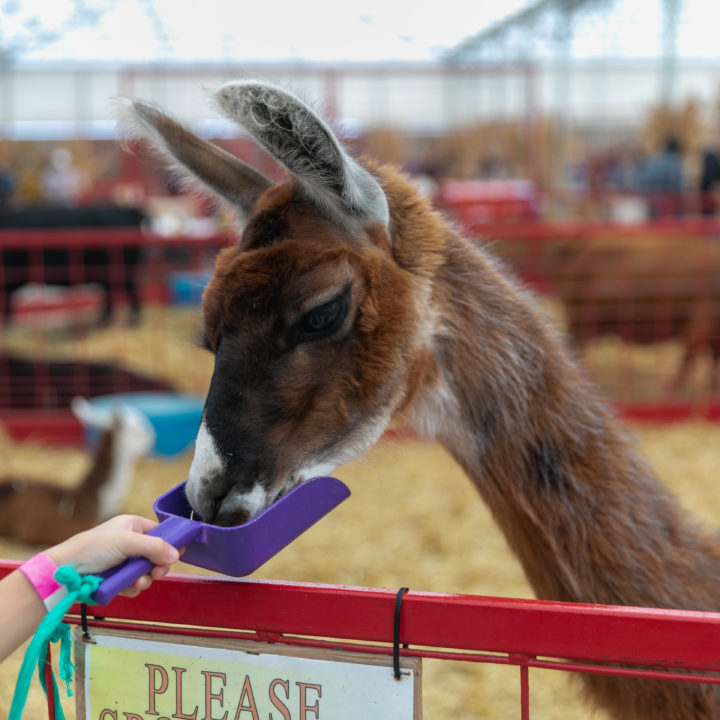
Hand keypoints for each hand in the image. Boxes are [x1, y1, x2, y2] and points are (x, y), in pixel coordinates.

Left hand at [45, 515, 180, 597]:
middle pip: (157, 555)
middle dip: (158, 565)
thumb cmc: (90, 549)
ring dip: (146, 579)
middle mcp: (130, 543)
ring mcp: (123, 562)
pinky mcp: (117, 579)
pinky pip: (135, 585)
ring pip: (147, 572)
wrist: (64, 574)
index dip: (170, 542)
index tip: (177, 554)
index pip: (160, 532)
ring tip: (138, 582)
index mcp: (132, 526)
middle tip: (157, 572)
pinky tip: (128, 588)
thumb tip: (176, 554)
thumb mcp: (126, 542)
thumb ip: (153, 546)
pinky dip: (134, 588)